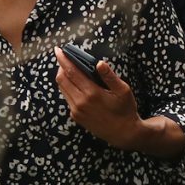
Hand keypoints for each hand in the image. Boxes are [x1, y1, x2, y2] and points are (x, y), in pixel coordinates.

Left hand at [55, 49, 184, 155]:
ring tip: (70, 69)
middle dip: (61, 66)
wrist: (123, 133)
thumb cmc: (125, 110)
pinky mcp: (76, 116)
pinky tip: (76, 84)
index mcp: (92, 93)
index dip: (64, 60)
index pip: (72, 72)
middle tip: (64, 58)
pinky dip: (68, 88)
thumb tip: (99, 63)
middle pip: (62, 79)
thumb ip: (110, 76)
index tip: (59, 50)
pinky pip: (67, 98)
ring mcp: (76, 111)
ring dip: (64, 77)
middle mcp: (80, 102)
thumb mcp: (123, 90)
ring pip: (62, 89)